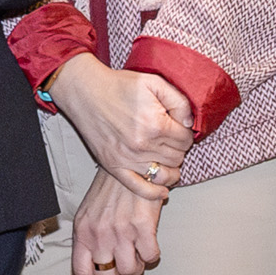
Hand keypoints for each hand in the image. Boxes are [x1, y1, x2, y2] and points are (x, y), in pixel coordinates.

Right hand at [46, 56, 194, 199]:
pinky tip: (162, 190)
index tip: (178, 128)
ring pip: (164, 174)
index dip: (185, 133)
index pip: (186, 140)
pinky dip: (154, 192)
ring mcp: (128, 159)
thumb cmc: (118, 86)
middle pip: (177, 158)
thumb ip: (179, 101)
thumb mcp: (154, 83)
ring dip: (170, 167)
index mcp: (155, 124)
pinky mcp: (114, 166)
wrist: (85, 93)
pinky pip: (140, 188)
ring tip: (166, 158)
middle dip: (178, 148)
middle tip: (170, 139)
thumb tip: (189, 123)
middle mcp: (143, 145)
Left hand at [69, 175, 165, 274]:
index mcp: (83, 232)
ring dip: (137, 267)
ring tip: (137, 254)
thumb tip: (95, 265)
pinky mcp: (143, 226)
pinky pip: (150, 257)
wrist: (130, 166)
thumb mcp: (88, 214)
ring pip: (130, 271)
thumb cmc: (110, 190)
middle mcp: (100, 234)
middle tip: (126, 265)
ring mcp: (121, 231)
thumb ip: (88, 238)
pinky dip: (152, 256)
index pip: (82, 273)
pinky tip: (149, 244)